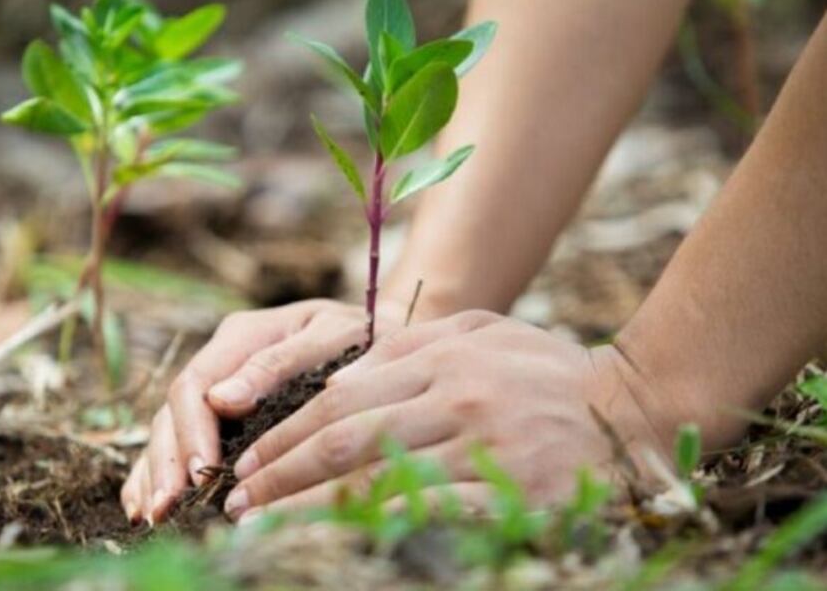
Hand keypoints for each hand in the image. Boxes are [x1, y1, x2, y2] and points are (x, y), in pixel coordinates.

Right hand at [121, 298, 408, 523]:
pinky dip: (159, 470)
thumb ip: (278, 364)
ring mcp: (219, 384)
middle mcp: (222, 359)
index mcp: (243, 335)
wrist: (381, 332)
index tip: (201, 473)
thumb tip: (222, 400)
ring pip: (169, 427)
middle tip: (167, 507)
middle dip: (168, 461)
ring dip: (156, 471)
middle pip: (175, 410)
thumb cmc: (362, 336)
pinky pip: (180, 439)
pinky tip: (145, 503)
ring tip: (152, 514)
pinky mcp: (223, 410)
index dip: (192, 432)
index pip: (197, 384)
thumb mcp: (330, 338)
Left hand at [221, 310, 671, 521]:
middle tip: (236, 502)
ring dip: (308, 509)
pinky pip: (428, 515)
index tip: (247, 462)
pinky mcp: (513, 490)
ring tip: (262, 529)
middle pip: (344, 438)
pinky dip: (373, 530)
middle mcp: (456, 394)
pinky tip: (340, 544)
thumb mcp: (482, 332)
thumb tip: (339, 377)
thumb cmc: (550, 370)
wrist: (639, 406)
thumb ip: (412, 347)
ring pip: (375, 480)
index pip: (340, 397)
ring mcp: (484, 443)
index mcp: (442, 354)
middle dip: (279, 474)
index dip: (285, 434)